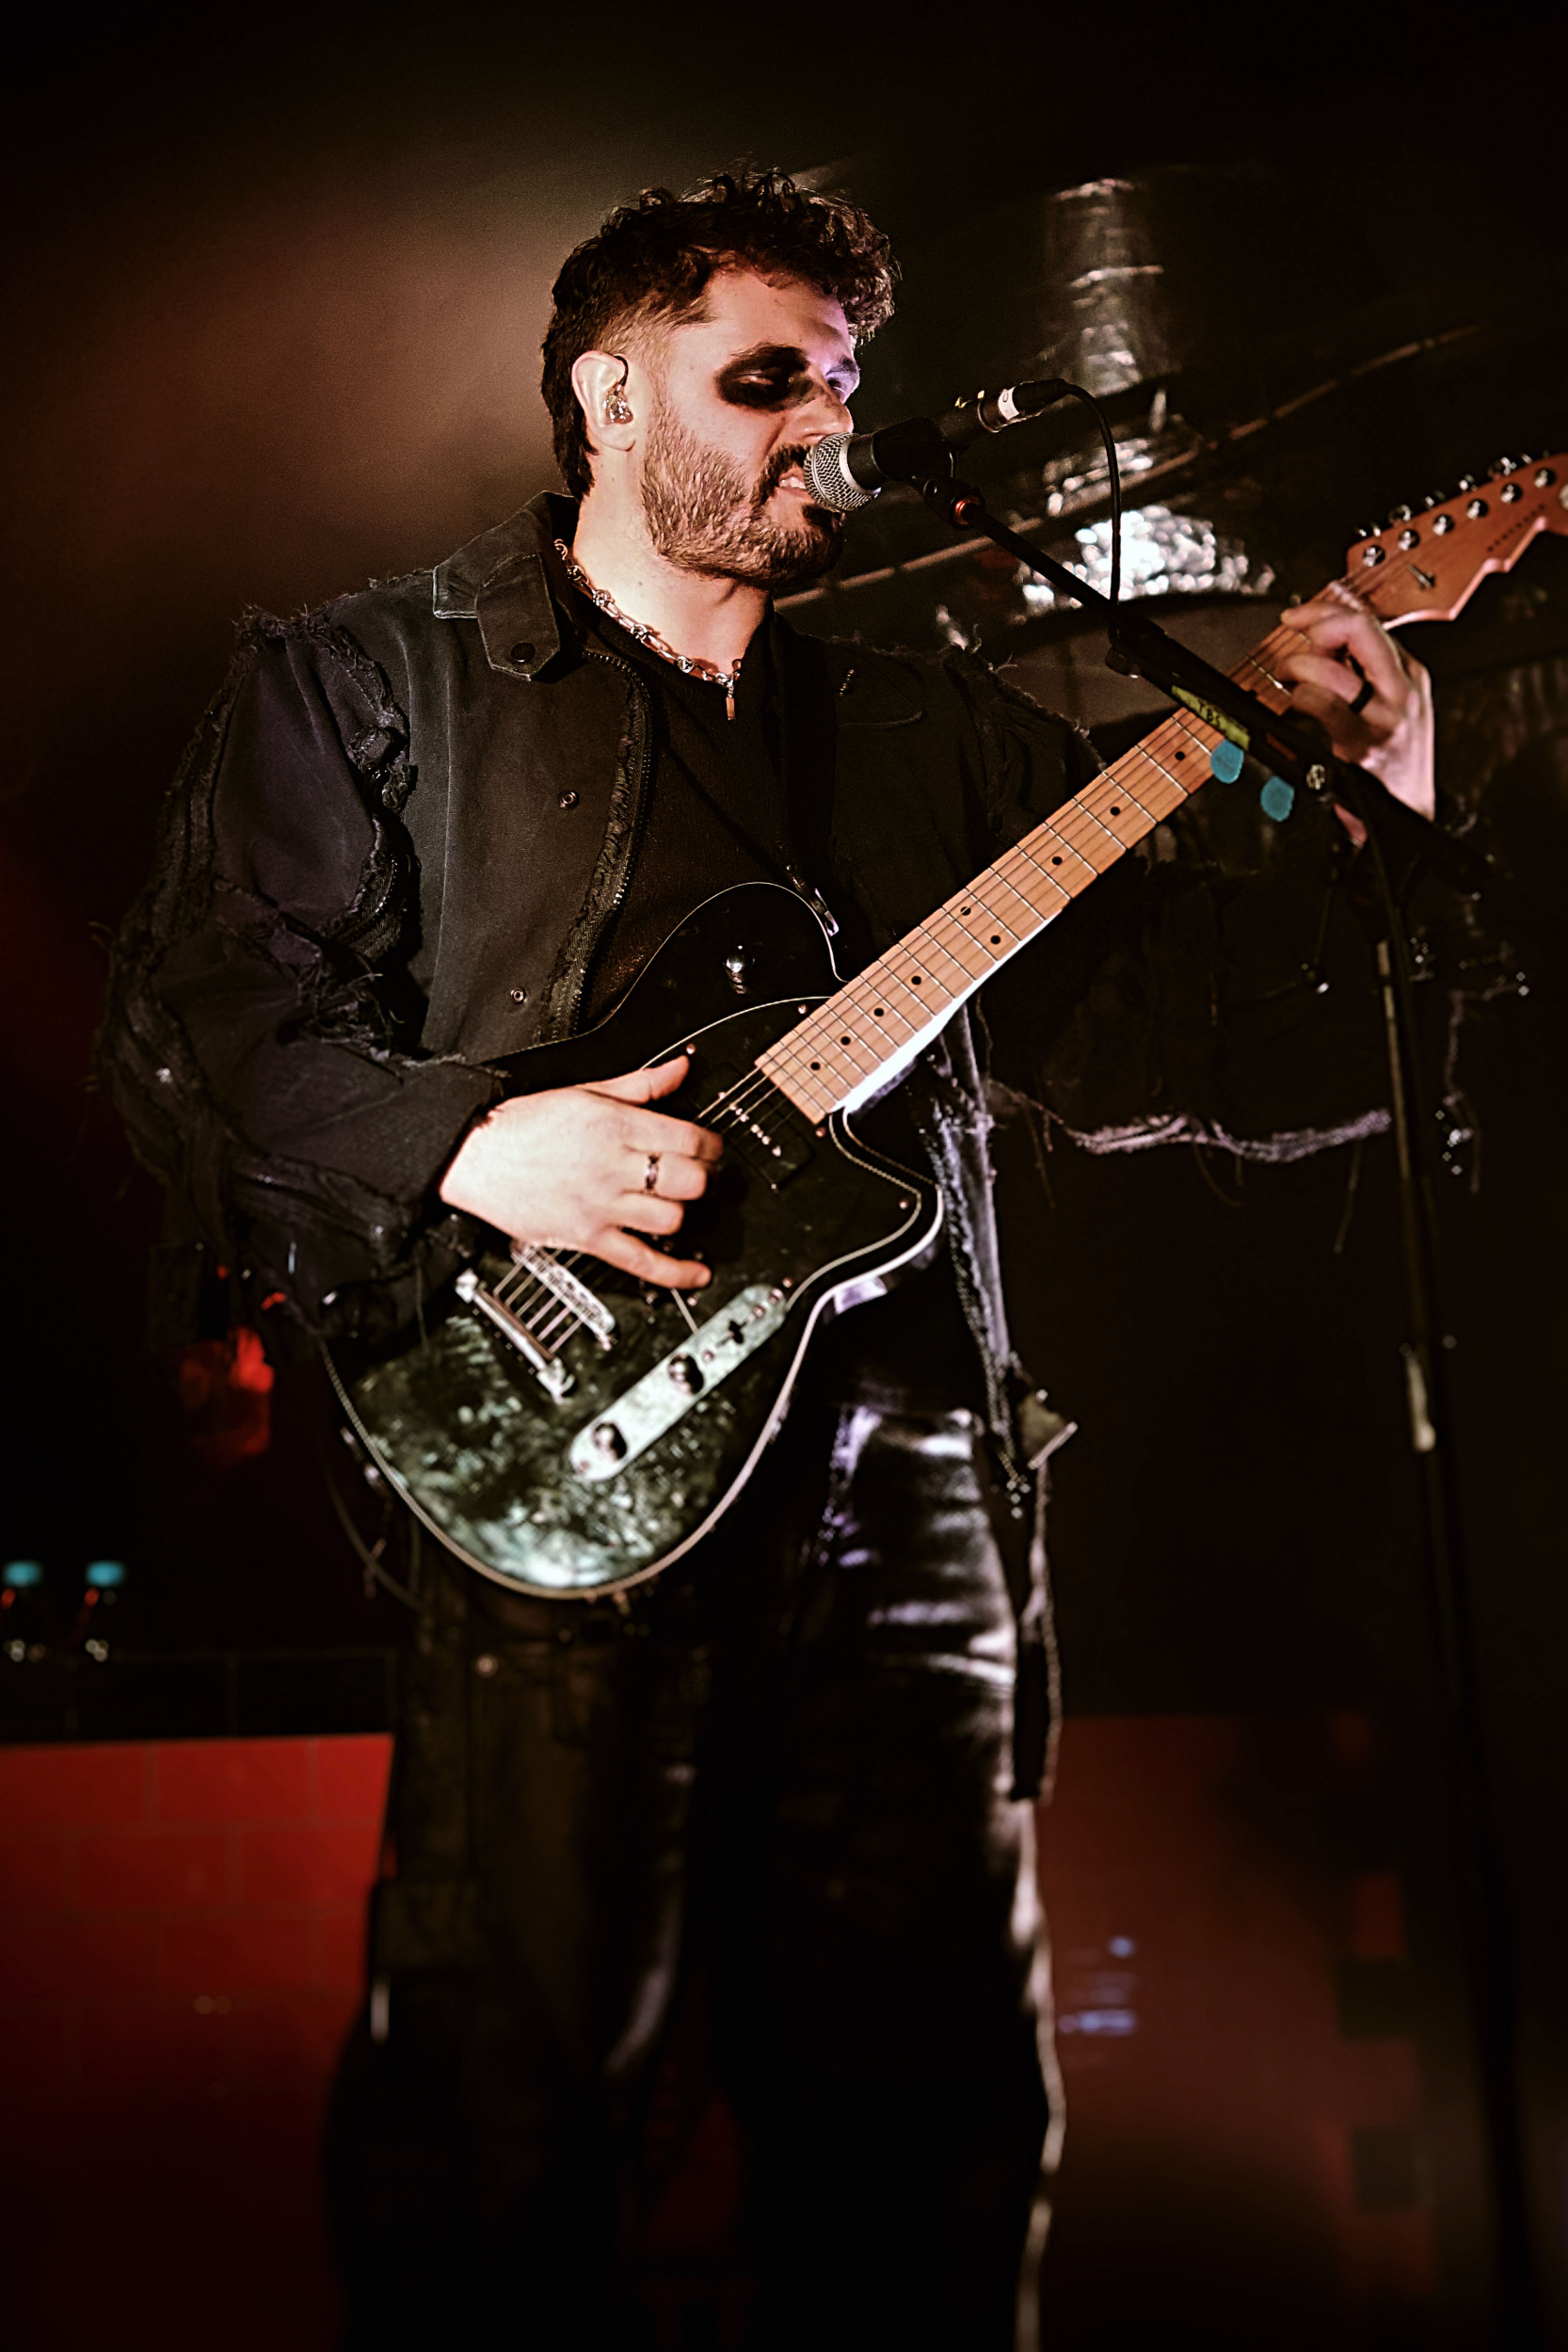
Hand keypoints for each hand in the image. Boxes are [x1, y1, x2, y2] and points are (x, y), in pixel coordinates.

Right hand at [438, 1054, 720, 1289]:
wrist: (475, 1153)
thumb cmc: (522, 1124)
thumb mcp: (585, 1091)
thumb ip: (639, 1084)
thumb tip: (679, 1069)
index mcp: (616, 1125)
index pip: (688, 1139)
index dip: (711, 1145)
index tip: (712, 1149)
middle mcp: (613, 1167)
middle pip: (688, 1181)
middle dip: (701, 1178)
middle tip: (698, 1175)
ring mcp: (601, 1206)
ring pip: (671, 1218)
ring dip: (683, 1212)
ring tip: (677, 1205)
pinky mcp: (587, 1237)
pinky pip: (641, 1261)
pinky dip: (674, 1271)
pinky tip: (695, 1273)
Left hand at [1275, 586, 1435, 829]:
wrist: (1408, 815)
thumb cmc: (1393, 761)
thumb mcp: (1393, 705)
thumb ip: (1363, 672)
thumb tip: (1320, 642)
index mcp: (1408, 672)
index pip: (1367, 620)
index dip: (1323, 612)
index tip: (1296, 617)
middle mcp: (1402, 688)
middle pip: (1358, 629)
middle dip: (1315, 628)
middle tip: (1296, 647)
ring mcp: (1385, 716)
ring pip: (1333, 667)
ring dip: (1298, 667)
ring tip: (1290, 680)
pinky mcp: (1366, 744)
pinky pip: (1324, 705)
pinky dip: (1301, 697)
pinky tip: (1298, 705)